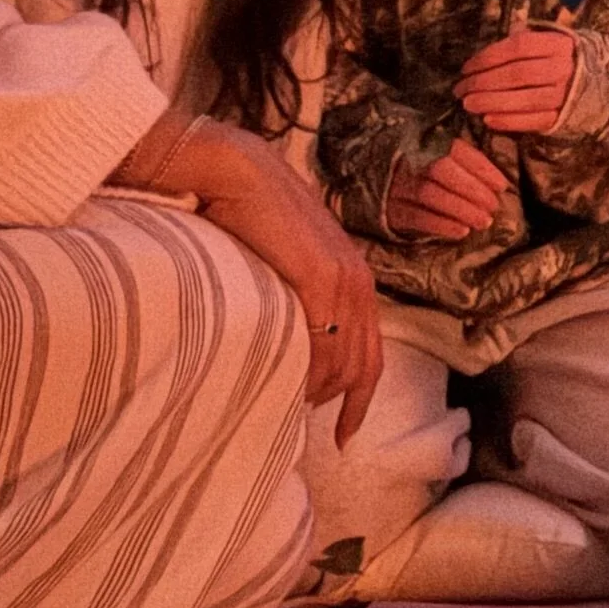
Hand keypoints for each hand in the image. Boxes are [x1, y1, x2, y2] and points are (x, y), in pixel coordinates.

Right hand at [120, 117, 382, 444]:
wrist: (236, 172)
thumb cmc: (249, 216)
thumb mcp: (285, 263)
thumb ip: (297, 298)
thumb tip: (287, 343)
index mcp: (354, 278)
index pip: (371, 353)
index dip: (360, 398)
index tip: (344, 435)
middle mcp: (358, 281)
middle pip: (362, 365)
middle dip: (339, 403)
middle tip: (307, 426)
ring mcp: (343, 279)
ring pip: (341, 362)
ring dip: (315, 390)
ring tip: (283, 402)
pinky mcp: (320, 277)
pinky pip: (323, 343)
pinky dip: (309, 372)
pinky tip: (286, 383)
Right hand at [388, 136, 511, 243]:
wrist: (371, 175)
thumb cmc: (417, 164)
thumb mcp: (436, 151)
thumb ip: (462, 157)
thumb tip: (497, 180)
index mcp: (424, 141)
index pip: (456, 151)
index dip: (482, 169)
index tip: (502, 186)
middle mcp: (408, 160)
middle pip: (443, 171)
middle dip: (473, 190)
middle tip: (494, 207)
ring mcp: (397, 185)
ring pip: (430, 195)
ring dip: (461, 209)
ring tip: (484, 222)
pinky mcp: (390, 209)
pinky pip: (416, 218)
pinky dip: (441, 225)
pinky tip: (461, 231)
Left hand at [454, 23, 578, 134]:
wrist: (601, 85)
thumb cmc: (562, 60)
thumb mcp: (549, 42)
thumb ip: (524, 40)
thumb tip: (489, 48)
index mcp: (558, 44)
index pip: (518, 47)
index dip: (488, 57)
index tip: (466, 68)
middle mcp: (563, 68)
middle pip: (517, 74)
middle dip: (483, 82)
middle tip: (460, 89)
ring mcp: (565, 95)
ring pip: (524, 99)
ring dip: (491, 102)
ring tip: (468, 104)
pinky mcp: (563, 117)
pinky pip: (533, 121)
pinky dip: (509, 121)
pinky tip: (488, 120)